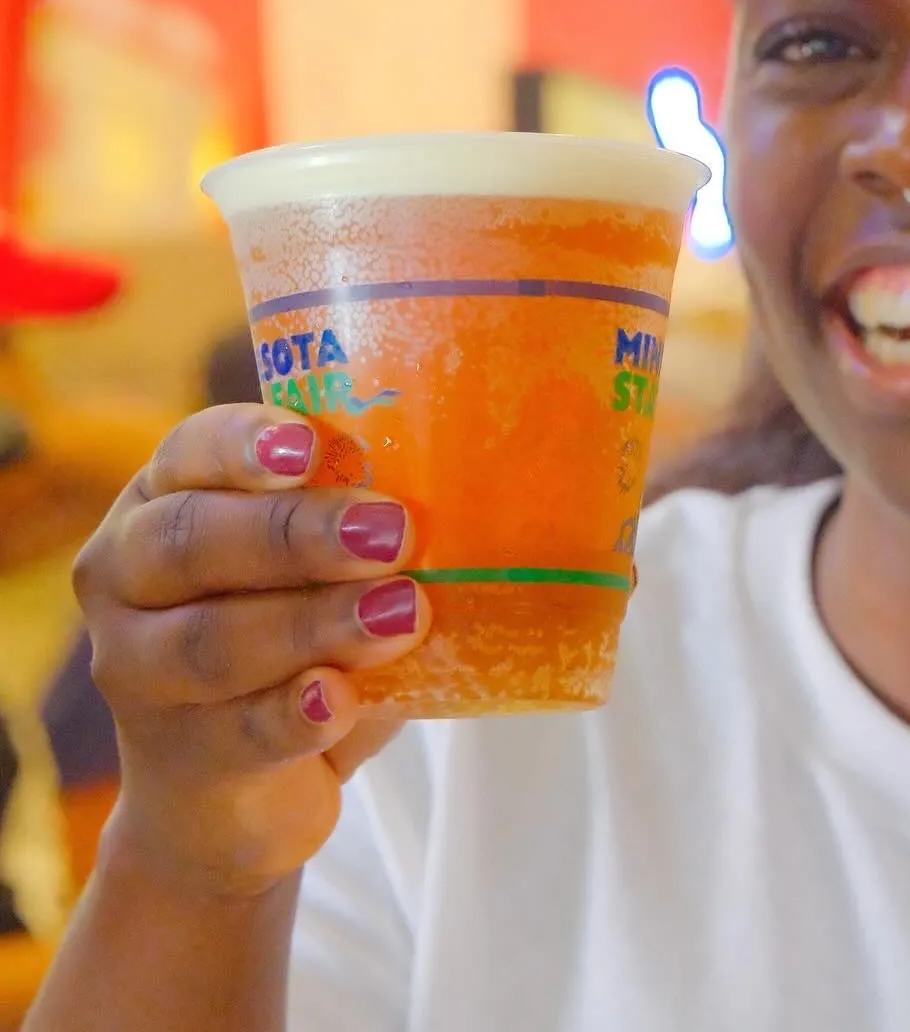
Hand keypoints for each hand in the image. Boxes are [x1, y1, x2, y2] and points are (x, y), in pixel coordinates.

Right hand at [73, 405, 431, 897]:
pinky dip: (296, 712)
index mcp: (164, 497)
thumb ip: (360, 527)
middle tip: (391, 531)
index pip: (190, 451)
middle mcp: (127, 575)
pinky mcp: (176, 759)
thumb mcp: (324, 567)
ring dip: (314, 622)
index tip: (306, 447)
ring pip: (211, 640)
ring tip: (402, 612)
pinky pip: (238, 731)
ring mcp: (136, 672)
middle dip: (296, 533)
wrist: (236, 789)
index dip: (243, 444)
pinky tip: (342, 698)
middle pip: (193, 540)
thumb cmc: (296, 636)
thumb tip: (460, 498)